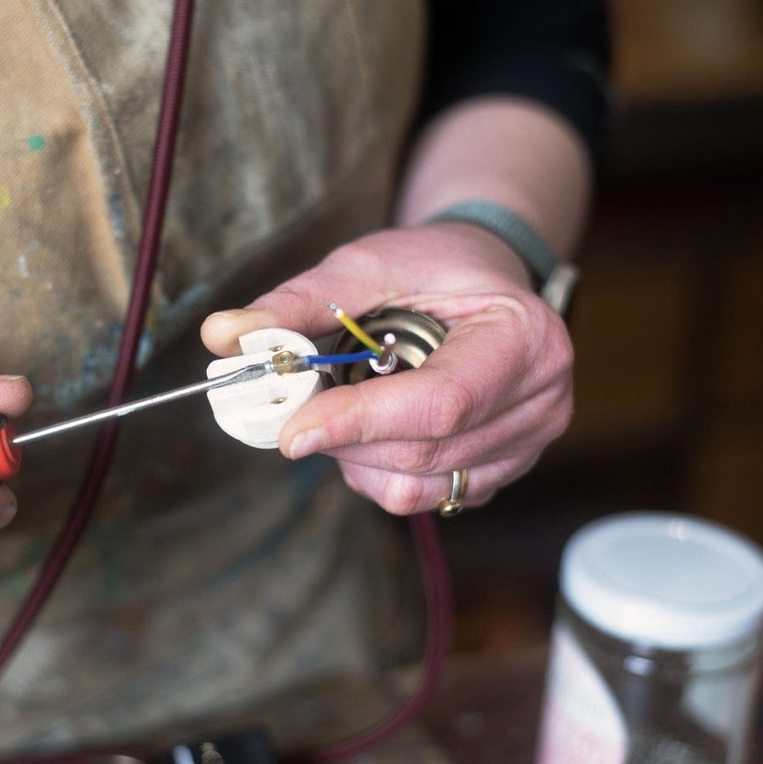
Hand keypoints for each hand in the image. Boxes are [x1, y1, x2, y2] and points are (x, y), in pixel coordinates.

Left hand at [201, 223, 571, 514]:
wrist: (481, 279)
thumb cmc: (431, 267)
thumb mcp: (366, 266)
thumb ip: (297, 304)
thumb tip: (222, 334)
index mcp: (523, 339)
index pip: (440, 403)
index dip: (360, 421)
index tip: (291, 431)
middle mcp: (541, 401)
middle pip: (423, 452)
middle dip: (343, 437)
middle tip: (294, 409)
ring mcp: (526, 446)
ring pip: (417, 485)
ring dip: (356, 457)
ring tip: (342, 407)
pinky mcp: (498, 474)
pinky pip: (424, 497)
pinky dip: (377, 470)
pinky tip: (370, 428)